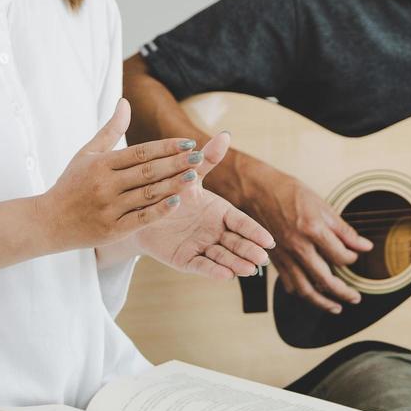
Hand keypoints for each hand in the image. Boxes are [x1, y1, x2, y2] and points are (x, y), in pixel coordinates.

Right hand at [36, 99, 214, 251]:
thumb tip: (125, 102)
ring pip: (147, 194)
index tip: (188, 143)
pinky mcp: (112, 229)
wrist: (47, 222)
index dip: (166, 147)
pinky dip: (159, 211)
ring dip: (173, 185)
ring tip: (195, 177)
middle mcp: (105, 185)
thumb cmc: (70, 184)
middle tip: (199, 157)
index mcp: (101, 164)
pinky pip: (140, 218)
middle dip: (175, 163)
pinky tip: (177, 202)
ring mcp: (109, 208)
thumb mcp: (87, 154)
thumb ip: (110, 130)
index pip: (140, 152)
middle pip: (147, 172)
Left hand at [134, 132, 274, 278]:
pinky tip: (226, 275)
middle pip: (236, 242)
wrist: (140, 209)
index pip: (241, 223)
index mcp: (220, 212)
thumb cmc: (170, 190)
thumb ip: (208, 160)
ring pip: (222, 256)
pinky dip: (213, 270)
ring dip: (235, 263)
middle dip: (249, 251)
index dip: (255, 232)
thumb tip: (225, 134)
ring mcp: (201, 246)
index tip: (269, 241)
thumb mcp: (190, 175)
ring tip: (247, 269)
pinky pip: (201, 265)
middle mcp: (214, 231)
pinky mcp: (185, 259)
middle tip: (261, 259)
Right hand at [238, 157, 372, 313]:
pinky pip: (288, 283)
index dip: (352, 259)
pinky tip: (309, 293)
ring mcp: (284, 255)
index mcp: (313, 229)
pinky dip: (300, 292)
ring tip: (336, 307)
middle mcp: (298, 246)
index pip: (340, 256)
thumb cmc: (286, 192)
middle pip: (325, 279)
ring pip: (305, 289)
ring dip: (322, 302)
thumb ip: (343, 229)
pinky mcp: (274, 259)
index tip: (355, 257)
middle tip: (355, 297)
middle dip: (344, 292)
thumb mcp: (320, 204)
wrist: (254, 190)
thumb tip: (364, 245)